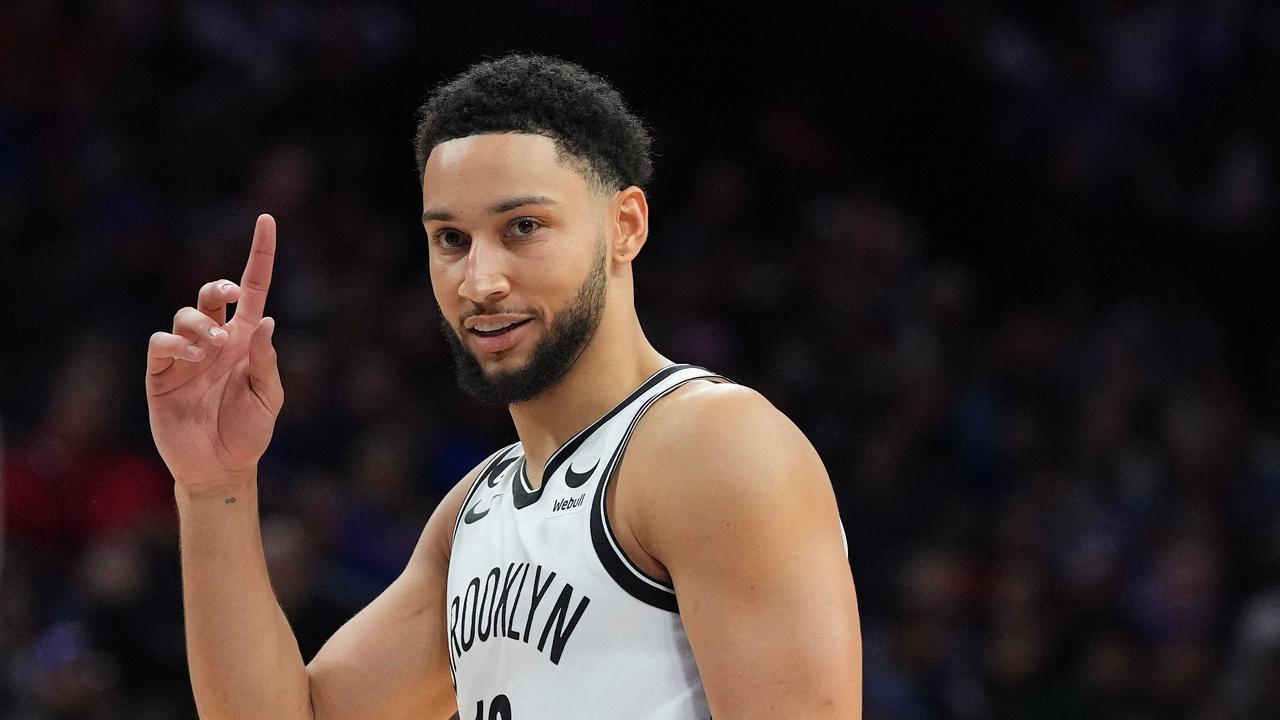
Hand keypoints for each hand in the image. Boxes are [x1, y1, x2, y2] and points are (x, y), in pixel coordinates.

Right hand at [146, 214, 283, 494]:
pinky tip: (192, 356)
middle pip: (211, 294)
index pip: (253, 288)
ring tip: (214, 347)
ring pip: (185, 314)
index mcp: (247, 340)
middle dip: (218, 287)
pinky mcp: (161, 374)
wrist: (220, 468)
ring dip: (200, 323)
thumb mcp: (268, 398)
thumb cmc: (249, 432)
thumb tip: (268, 321)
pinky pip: (161, 343)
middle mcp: (216, 340)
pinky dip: (175, 343)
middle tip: (228, 298)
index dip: (260, 254)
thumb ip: (266, 361)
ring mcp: (186, 355)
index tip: (267, 219)